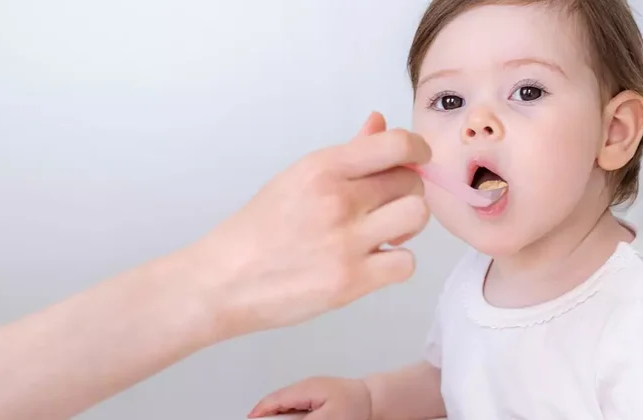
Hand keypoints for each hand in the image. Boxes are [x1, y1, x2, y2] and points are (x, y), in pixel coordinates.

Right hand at [189, 112, 431, 339]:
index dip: (418, 149)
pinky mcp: (352, 281)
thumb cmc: (259, 229)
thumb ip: (347, 154)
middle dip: (406, 192)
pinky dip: (396, 263)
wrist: (224, 280)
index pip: (397, 144)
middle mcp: (337, 199)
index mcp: (323, 168)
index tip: (417, 159)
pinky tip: (375, 262)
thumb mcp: (297, 179)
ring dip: (407, 225)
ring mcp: (346, 242)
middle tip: (385, 207)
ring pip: (416, 216)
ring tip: (385, 233)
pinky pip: (406, 263)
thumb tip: (380, 123)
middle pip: (411, 181)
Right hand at [247, 377, 371, 419]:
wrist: (376, 400)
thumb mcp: (327, 418)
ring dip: (281, 417)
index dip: (258, 414)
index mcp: (304, 389)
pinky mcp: (317, 403)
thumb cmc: (356, 405)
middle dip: (268, 416)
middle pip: (277, 406)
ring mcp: (310, 395)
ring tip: (271, 418)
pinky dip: (292, 416)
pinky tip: (291, 418)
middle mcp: (305, 390)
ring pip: (286, 409)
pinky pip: (297, 411)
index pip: (273, 401)